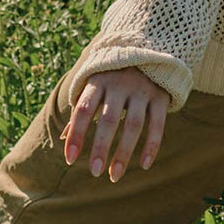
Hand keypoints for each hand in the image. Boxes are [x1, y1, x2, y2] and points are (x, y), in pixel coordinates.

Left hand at [61, 67, 169, 182]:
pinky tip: (144, 165)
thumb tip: (63, 138)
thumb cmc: (113, 73)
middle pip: (109, 119)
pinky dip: (152, 145)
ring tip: (114, 176)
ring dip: (124, 152)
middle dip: (101, 147)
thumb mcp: (94, 84)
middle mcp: (120, 84)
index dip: (76, 134)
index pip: (84, 110)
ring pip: (134, 125)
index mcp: (99, 80)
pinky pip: (158, 124)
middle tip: (94, 172)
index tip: (69, 159)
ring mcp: (142, 89)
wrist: (149, 47)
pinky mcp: (161, 95)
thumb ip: (82, 109)